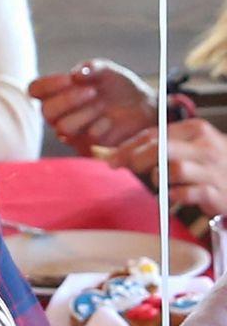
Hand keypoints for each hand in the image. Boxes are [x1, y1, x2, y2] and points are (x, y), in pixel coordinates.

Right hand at [29, 60, 155, 153]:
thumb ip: (90, 68)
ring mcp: (71, 130)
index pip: (35, 89)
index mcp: (57, 92)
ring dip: (84, 114)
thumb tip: (75, 75)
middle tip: (91, 92)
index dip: (48, 85)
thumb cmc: (117, 85)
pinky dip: (101, 125)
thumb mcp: (105, 70)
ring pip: (62, 127)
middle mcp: (59, 113)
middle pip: (46, 111)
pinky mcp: (86, 144)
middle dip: (68, 100)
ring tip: (102, 105)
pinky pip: (86, 137)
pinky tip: (110, 120)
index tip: (68, 79)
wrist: (141, 105)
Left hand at [108, 118, 226, 215]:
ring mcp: (211, 169)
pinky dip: (174, 195)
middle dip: (136, 158)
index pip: (155, 134)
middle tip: (123, 167)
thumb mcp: (189, 148)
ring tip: (160, 182)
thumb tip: (123, 153)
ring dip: (159, 177)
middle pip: (161, 148)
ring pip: (174, 170)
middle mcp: (205, 147)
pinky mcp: (214, 192)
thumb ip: (160, 148)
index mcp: (196, 130)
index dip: (129, 146)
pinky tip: (173, 195)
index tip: (111, 158)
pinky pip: (185, 193)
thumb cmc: (210, 167)